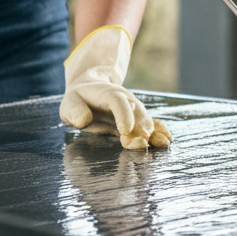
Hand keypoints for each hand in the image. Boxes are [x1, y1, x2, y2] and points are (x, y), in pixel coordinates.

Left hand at [58, 26, 171, 149]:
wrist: (91, 90)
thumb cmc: (78, 101)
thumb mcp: (69, 104)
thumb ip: (74, 111)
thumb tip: (84, 121)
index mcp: (106, 93)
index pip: (117, 101)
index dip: (124, 115)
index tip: (125, 131)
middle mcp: (125, 99)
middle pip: (136, 111)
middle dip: (141, 128)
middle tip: (142, 144)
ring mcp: (133, 109)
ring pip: (146, 118)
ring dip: (153, 132)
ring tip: (159, 145)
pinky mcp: (138, 119)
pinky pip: (152, 123)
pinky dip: (160, 130)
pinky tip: (167, 140)